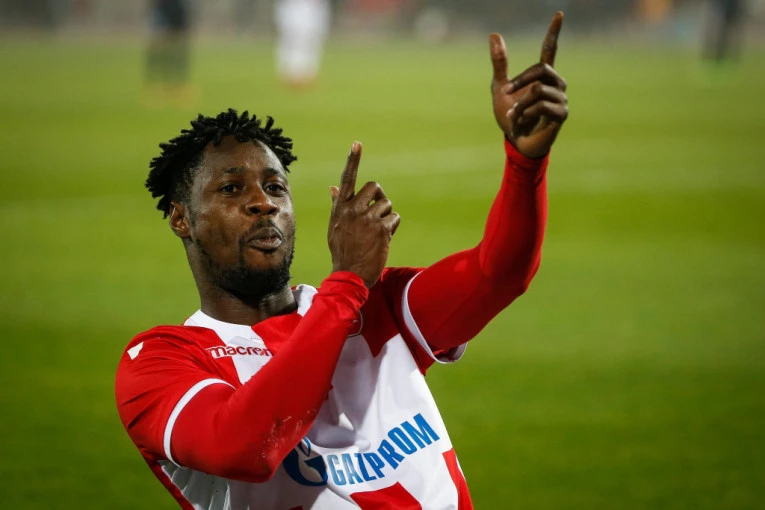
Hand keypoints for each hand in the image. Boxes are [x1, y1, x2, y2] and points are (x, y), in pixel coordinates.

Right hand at [328, 142, 400, 287]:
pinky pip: (394, 218)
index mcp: (340, 208)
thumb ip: (338, 205)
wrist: (349, 275)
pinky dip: (392, 228)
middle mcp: (352, 210)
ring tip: (377, 232)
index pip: (347, 179)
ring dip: (386, 216)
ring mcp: (367, 218)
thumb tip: (334, 187)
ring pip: (387, 204)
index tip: (357, 143)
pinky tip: (383, 240)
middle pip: (375, 187)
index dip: (353, 160)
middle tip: (378, 212)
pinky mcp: (381, 228)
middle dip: (380, 197)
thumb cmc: (342, 250)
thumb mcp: (334, 226)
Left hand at [490, 12, 568, 158]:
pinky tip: (522, 123)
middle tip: (506, 92)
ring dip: (519, 104)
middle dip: (520, 80)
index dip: (554, 32)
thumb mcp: (500, 88)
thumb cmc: (510, 117)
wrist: (515, 142)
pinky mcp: (561, 114)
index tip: (559, 14)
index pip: (550, 49)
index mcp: (541, 76)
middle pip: (542, 69)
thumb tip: (494, 34)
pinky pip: (542, 106)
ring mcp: (561, 99)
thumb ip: (499, 63)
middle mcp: (556, 84)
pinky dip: (526, 114)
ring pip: (538, 90)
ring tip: (513, 116)